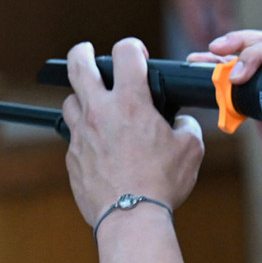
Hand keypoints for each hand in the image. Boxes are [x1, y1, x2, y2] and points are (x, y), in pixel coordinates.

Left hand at [62, 38, 204, 225]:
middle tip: (87, 52)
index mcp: (131, 103)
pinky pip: (73, 135)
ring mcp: (81, 134)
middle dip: (82, 52)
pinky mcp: (72, 156)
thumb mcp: (191, 149)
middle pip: (78, 65)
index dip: (133, 46)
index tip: (137, 52)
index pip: (126, 54)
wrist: (131, 215)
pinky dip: (85, 133)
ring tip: (96, 104)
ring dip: (82, 97)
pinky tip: (100, 144)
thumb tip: (180, 122)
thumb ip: (186, 126)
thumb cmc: (162, 182)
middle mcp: (101, 112)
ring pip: (70, 100)